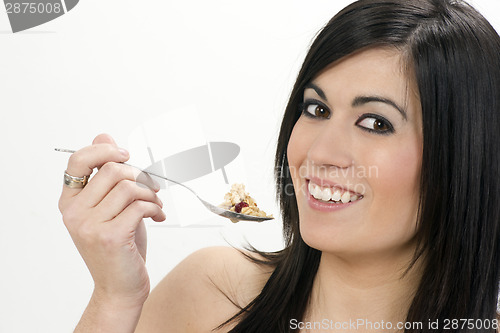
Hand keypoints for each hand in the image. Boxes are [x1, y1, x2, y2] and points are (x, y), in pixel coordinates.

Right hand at [58, 134, 165, 309]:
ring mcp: (89, 225)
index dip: (104, 150)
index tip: (126, 155)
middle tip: (152, 189)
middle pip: (112, 170)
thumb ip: (107, 176)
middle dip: (140, 175)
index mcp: (70, 202)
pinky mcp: (110, 236)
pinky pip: (140, 205)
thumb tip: (105, 136)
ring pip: (129, 187)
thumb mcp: (112, 207)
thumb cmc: (119, 245)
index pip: (79, 160)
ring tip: (156, 206)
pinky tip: (158, 217)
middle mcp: (74, 212)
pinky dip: (155, 208)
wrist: (120, 287)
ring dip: (151, 194)